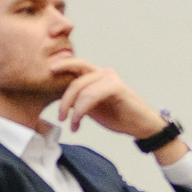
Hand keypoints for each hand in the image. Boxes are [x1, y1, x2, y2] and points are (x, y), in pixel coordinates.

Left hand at [51, 59, 165, 139]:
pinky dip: (81, 110)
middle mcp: (104, 73)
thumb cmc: (119, 116)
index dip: (63, 65)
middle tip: (61, 117)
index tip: (49, 71)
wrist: (141, 126)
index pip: (76, 66)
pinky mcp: (116, 87)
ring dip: (72, 108)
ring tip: (71, 124)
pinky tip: (78, 123)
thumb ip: (79, 98)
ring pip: (81, 88)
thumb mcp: (93, 106)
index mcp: (98, 75)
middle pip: (75, 79)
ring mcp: (111, 78)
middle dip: (64, 99)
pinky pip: (90, 96)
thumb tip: (59, 97)